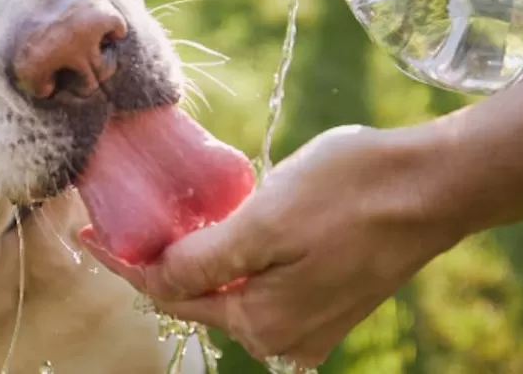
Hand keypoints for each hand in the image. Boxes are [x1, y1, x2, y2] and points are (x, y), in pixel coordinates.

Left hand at [79, 125, 460, 366]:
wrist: (434, 184)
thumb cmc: (351, 191)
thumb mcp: (265, 219)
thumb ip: (204, 259)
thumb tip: (156, 278)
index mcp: (261, 323)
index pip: (168, 293)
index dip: (124, 262)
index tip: (88, 234)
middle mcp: (283, 338)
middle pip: (198, 298)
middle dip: (159, 263)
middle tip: (124, 222)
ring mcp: (310, 324)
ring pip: (232, 292)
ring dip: (199, 260)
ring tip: (170, 221)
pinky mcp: (329, 301)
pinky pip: (265, 286)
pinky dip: (239, 262)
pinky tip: (228, 228)